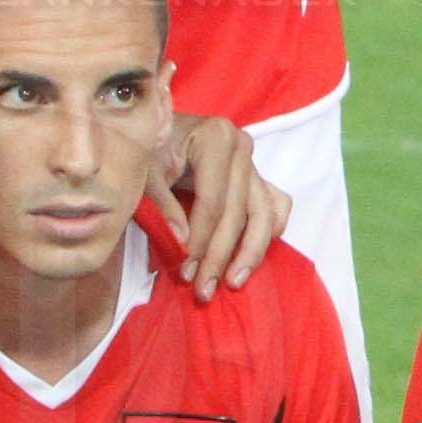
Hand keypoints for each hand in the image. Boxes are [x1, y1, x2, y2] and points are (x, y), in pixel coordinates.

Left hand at [151, 112, 289, 293]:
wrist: (160, 134)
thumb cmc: (150, 151)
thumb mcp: (146, 173)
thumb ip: (163, 205)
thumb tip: (182, 243)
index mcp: (216, 137)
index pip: (213, 201)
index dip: (201, 239)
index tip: (186, 270)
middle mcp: (242, 147)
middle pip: (238, 212)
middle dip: (221, 255)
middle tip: (204, 288)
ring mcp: (254, 162)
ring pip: (265, 214)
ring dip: (251, 253)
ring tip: (233, 282)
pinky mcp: (258, 176)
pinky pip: (276, 206)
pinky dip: (270, 231)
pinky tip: (252, 255)